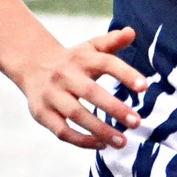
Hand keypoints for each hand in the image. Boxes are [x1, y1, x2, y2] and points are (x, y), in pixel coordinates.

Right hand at [15, 26, 148, 149]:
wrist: (32, 65)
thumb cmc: (72, 60)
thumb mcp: (90, 48)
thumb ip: (112, 42)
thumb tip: (131, 31)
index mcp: (81, 58)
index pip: (106, 63)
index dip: (126, 74)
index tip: (145, 87)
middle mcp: (65, 76)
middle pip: (91, 92)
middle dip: (115, 108)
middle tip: (137, 122)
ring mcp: (51, 95)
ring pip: (77, 115)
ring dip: (101, 130)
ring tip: (123, 141)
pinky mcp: (42, 113)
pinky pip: (62, 131)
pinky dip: (82, 141)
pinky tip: (102, 144)